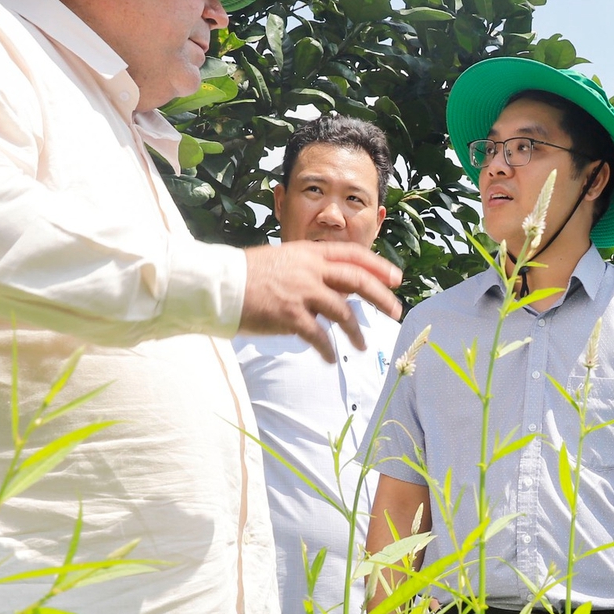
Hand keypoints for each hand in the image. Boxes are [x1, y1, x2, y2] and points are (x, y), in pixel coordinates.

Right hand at [239, 241, 403, 360]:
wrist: (217, 285)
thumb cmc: (247, 275)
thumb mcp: (284, 262)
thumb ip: (312, 272)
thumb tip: (340, 290)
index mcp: (309, 254)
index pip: (353, 256)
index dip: (378, 267)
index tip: (396, 279)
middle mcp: (309, 270)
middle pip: (358, 281)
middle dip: (381, 298)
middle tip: (396, 312)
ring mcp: (301, 292)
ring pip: (342, 313)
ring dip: (356, 333)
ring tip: (362, 347)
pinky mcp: (290, 315)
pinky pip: (318, 336)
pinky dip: (327, 350)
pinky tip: (331, 359)